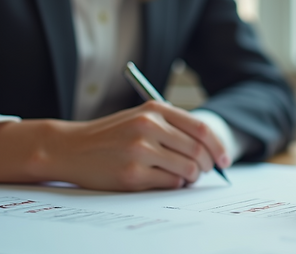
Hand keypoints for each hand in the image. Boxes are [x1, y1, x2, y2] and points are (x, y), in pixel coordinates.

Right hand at [0, 101, 229, 190]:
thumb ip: (172, 127)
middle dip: (206, 167)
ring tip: (181, 177)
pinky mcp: (132, 175)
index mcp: (154, 110)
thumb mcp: (140, 118)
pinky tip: (162, 181)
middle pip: (197, 152)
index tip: (224, 161)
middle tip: (202, 174)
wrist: (71, 148)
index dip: (218, 147)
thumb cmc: (111, 135)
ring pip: (187, 170)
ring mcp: (140, 151)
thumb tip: (210, 150)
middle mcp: (149, 127)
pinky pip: (169, 184)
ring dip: (190, 178)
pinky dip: (173, 186)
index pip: (201, 129)